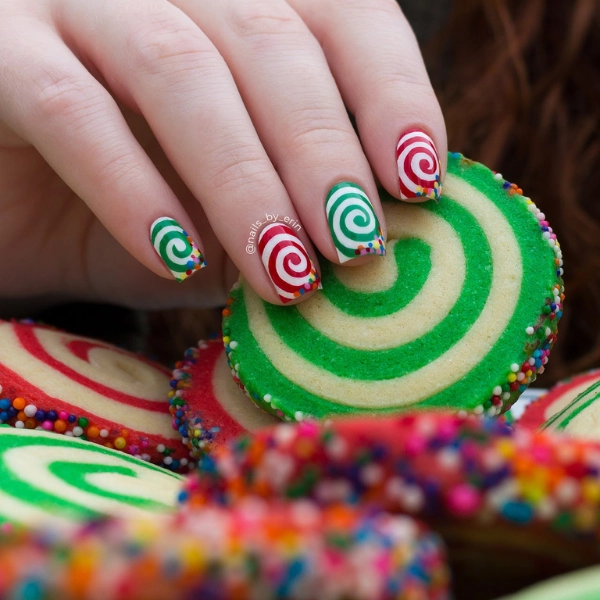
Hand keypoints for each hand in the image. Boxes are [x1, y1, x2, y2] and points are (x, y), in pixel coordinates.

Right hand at [0, 0, 445, 309]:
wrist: (7, 209)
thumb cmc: (126, 211)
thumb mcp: (223, 215)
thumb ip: (289, 219)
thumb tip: (374, 250)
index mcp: (231, 6)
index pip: (338, 13)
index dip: (391, 91)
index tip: (419, 182)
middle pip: (269, 39)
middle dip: (322, 153)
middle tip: (355, 247)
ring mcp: (70, 2)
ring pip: (179, 68)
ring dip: (245, 183)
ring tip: (286, 274)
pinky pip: (71, 110)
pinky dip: (134, 190)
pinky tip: (177, 259)